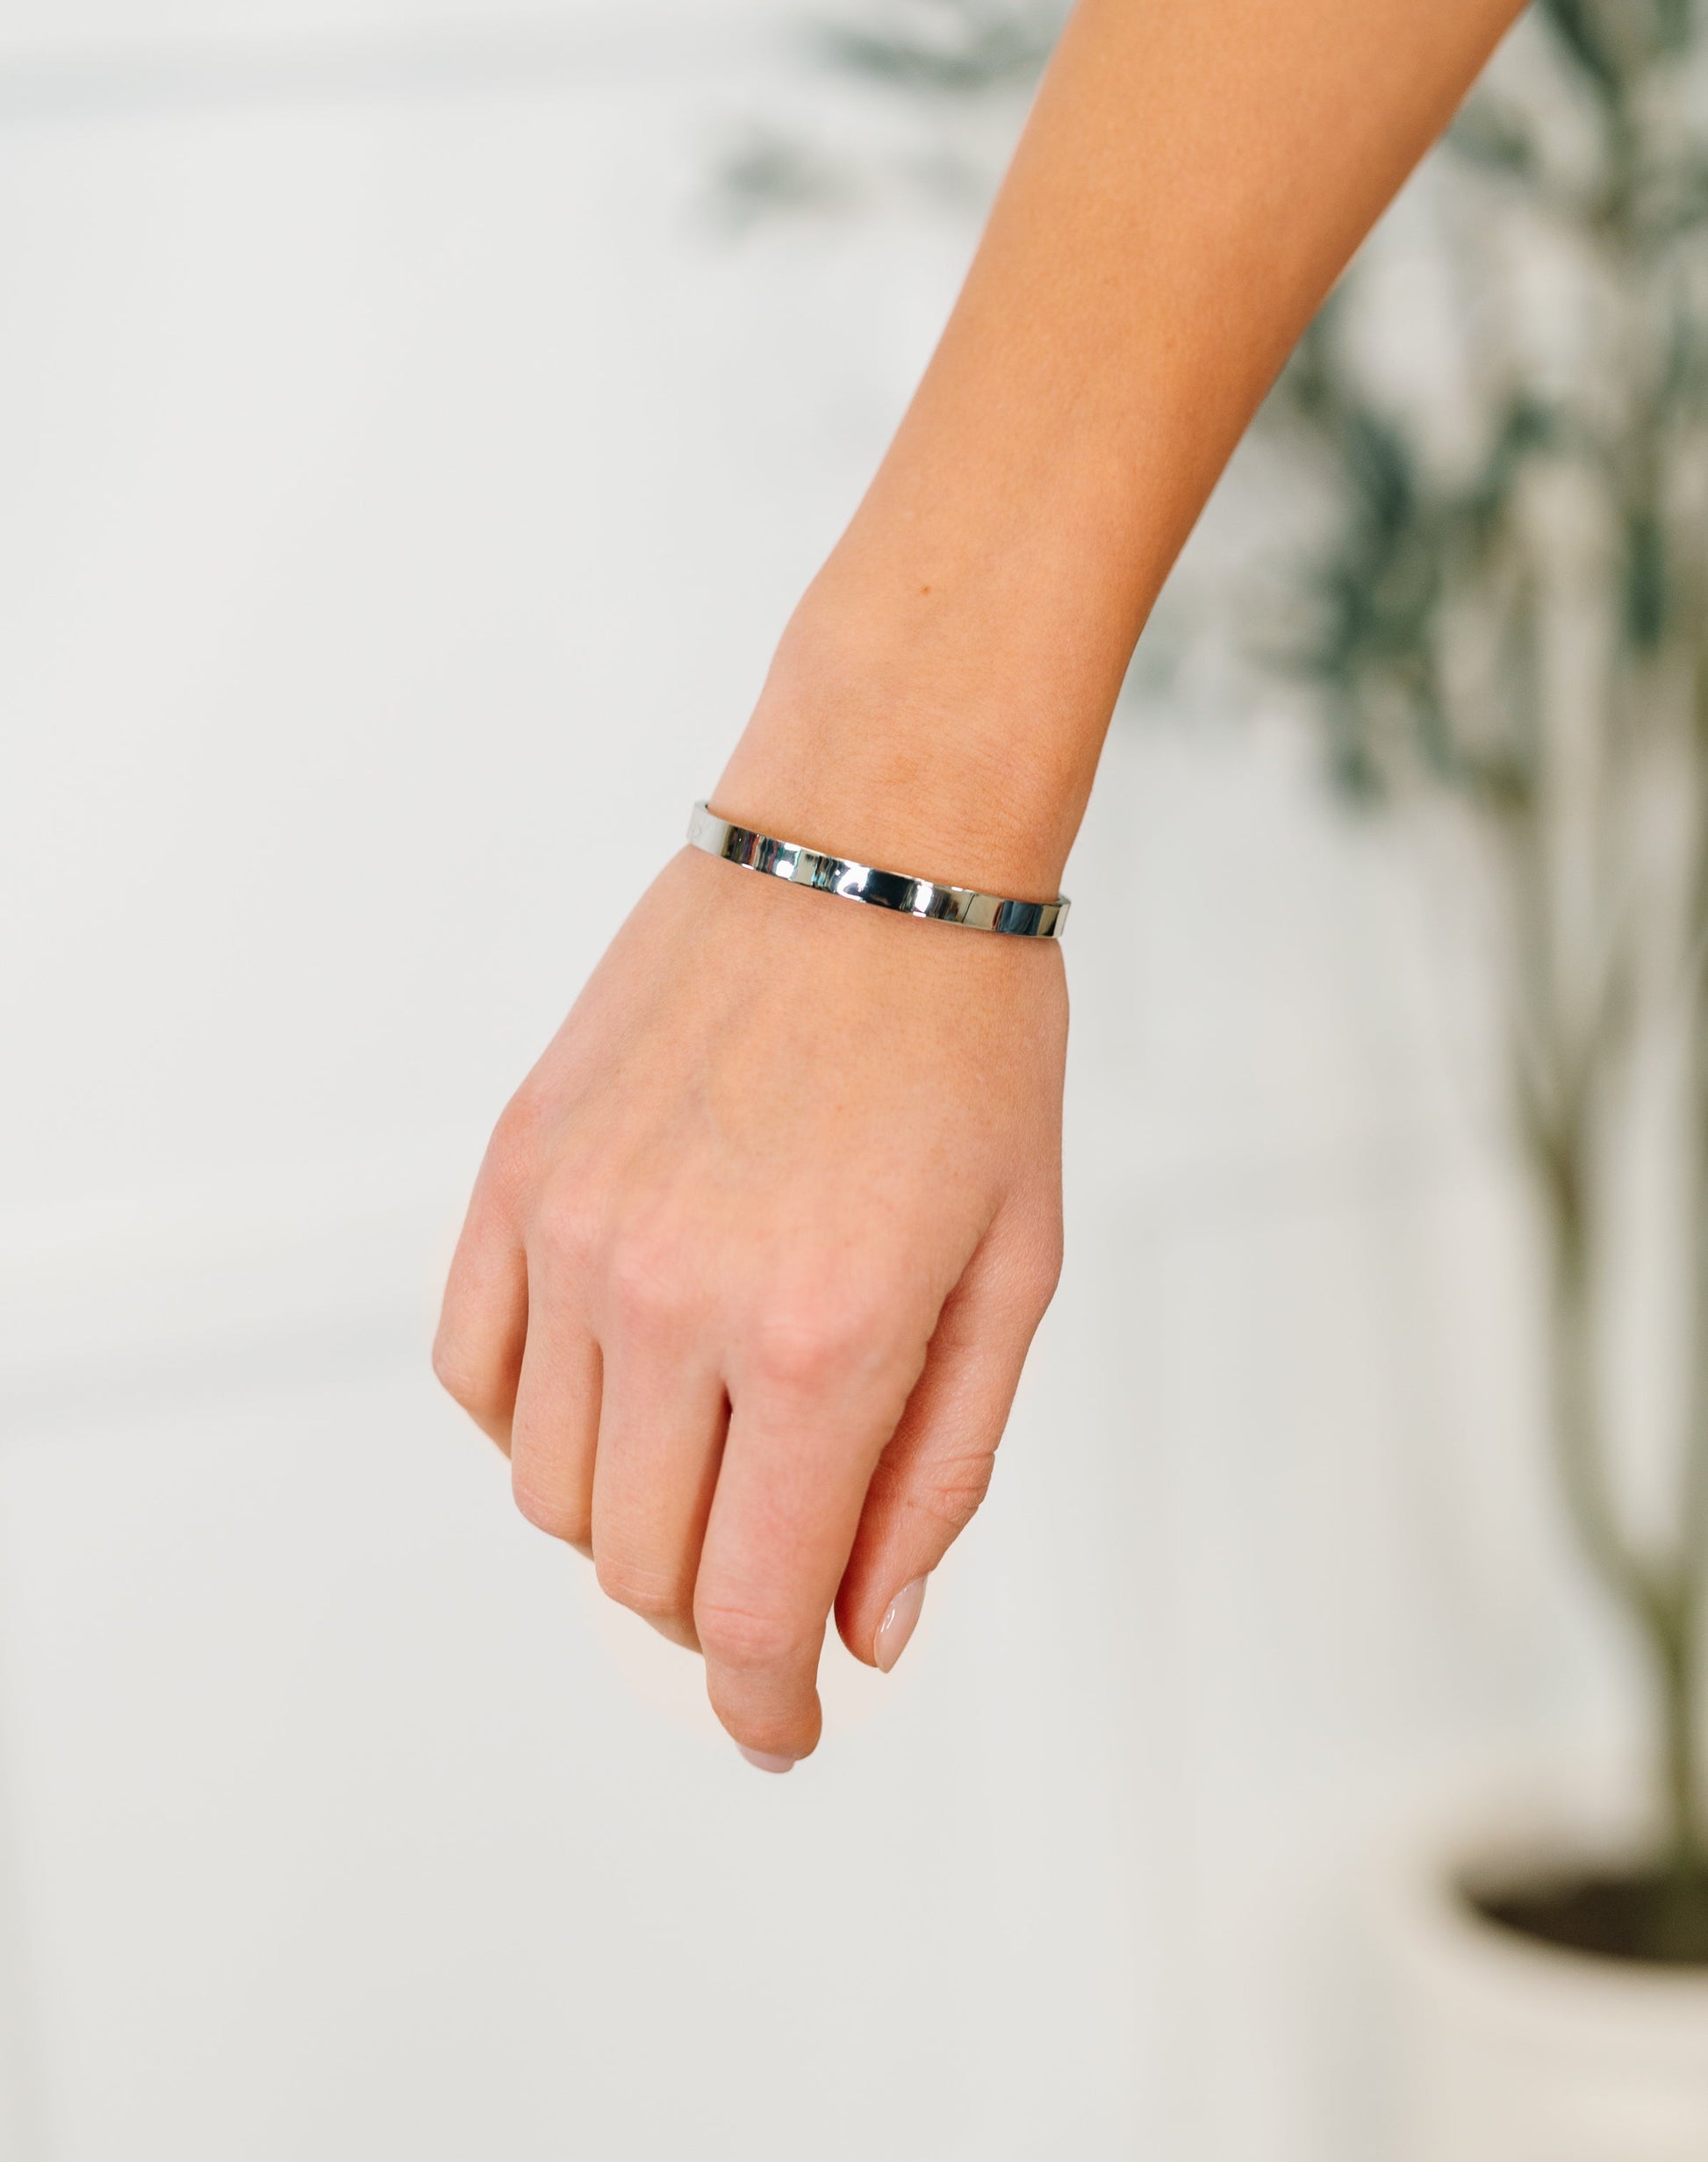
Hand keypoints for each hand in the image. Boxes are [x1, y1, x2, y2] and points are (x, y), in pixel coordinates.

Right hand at [434, 843, 1066, 1766]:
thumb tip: (866, 1633)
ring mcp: (574, 1231)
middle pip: (641, 1568)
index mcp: (822, 1337)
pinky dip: (530, 1424)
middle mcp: (674, 1298)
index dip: (769, 1705)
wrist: (869, 851)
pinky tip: (616, 1390)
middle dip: (719, 1617)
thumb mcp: (1012, 1271)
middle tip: (781, 1582)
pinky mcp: (516, 1170)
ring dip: (631, 1523)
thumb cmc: (971, 1052)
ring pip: (549, 1489)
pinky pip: (473, 1369)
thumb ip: (937, 1470)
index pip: (751, 1607)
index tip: (789, 1730)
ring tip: (715, 1462)